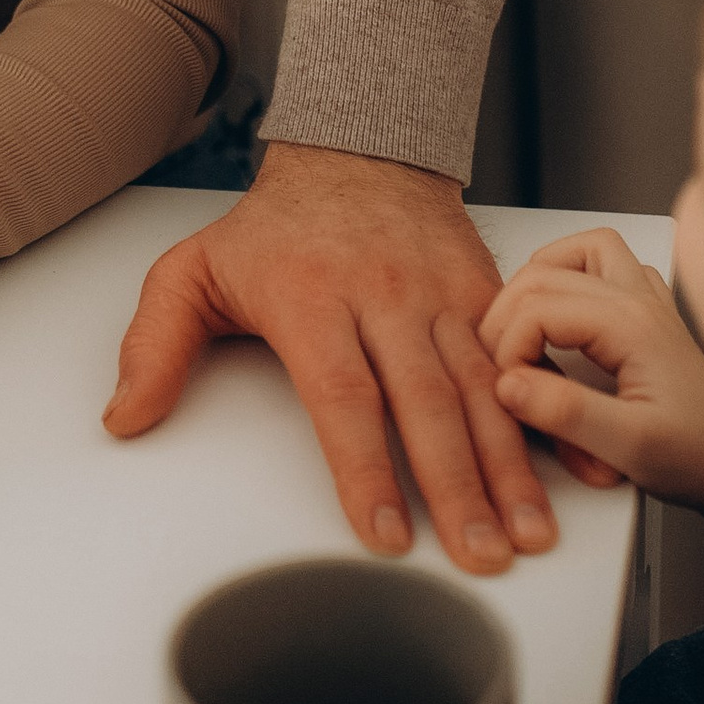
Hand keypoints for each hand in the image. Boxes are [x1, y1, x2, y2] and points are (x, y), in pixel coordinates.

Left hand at [105, 145, 554, 572]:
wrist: (361, 147)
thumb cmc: (275, 228)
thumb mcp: (194, 271)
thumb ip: (154, 344)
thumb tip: (124, 418)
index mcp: (312, 297)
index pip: (344, 395)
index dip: (366, 469)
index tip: (383, 533)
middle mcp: (386, 296)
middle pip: (427, 404)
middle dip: (457, 488)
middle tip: (481, 555)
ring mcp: (443, 295)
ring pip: (484, 390)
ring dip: (511, 468)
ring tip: (528, 533)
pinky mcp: (487, 294)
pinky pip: (523, 362)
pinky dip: (554, 415)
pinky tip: (579, 466)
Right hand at [482, 227, 703, 520]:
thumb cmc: (698, 459)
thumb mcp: (628, 447)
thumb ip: (565, 413)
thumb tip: (507, 385)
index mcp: (630, 324)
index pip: (536, 306)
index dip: (506, 348)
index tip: (507, 394)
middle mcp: (639, 300)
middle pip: (545, 270)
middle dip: (507, 316)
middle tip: (502, 369)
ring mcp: (647, 303)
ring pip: (581, 251)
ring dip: (541, 280)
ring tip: (522, 330)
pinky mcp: (649, 317)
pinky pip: (605, 269)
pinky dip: (573, 282)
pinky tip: (565, 326)